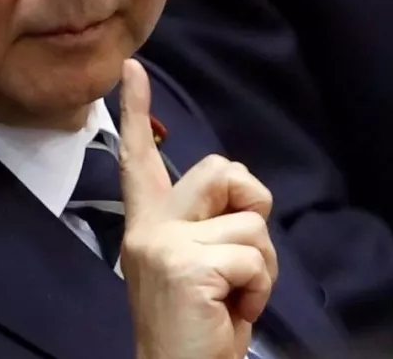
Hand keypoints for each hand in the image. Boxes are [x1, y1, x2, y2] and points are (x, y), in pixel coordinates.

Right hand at [118, 59, 277, 358]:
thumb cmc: (199, 326)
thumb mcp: (199, 266)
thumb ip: (207, 225)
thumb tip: (242, 196)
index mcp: (148, 225)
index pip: (140, 160)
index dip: (135, 111)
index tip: (132, 67)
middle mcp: (148, 228)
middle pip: (222, 171)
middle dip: (250, 204)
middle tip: (238, 255)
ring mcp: (164, 245)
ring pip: (251, 223)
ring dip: (261, 266)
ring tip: (233, 298)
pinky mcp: (187, 266)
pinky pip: (255, 259)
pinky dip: (260, 290)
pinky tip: (234, 312)